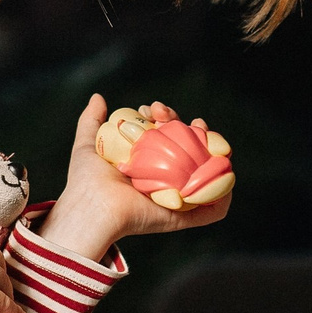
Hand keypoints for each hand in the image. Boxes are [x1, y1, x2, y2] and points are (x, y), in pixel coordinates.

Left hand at [37, 94, 228, 264]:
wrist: (93, 207)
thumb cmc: (86, 180)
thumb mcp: (87, 144)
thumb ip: (91, 121)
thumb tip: (99, 97)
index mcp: (143, 163)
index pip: (163, 135)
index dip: (163, 118)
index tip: (153, 108)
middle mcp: (161, 178)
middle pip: (185, 148)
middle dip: (185, 126)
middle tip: (169, 116)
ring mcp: (175, 196)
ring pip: (202, 171)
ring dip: (210, 148)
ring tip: (201, 129)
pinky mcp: (183, 215)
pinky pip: (211, 208)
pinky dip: (224, 194)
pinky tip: (226, 169)